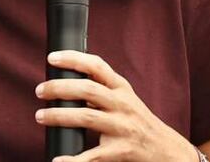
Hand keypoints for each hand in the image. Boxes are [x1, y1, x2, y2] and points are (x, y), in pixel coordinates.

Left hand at [36, 51, 198, 161]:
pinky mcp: (122, 151)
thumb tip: (62, 84)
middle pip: (88, 90)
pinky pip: (94, 155)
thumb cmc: (138, 122)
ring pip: (87, 118)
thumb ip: (100, 89)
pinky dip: (74, 159)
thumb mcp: (124, 98)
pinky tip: (58, 159)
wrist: (169, 152)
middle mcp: (123, 105)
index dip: (74, 59)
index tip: (52, 58)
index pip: (97, 66)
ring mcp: (124, 128)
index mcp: (121, 89)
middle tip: (39, 91)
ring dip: (59, 116)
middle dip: (59, 88)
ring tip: (41, 116)